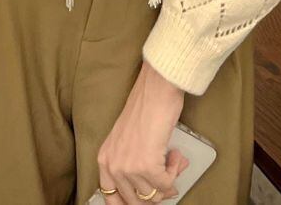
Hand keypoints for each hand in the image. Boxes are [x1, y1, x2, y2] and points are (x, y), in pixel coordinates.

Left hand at [97, 61, 189, 203]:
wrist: (156, 87)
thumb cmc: (146, 105)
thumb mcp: (127, 139)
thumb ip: (132, 165)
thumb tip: (153, 191)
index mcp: (105, 159)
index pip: (112, 200)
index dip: (131, 203)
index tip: (147, 198)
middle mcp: (113, 165)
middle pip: (136, 203)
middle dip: (156, 193)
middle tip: (167, 178)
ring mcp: (129, 167)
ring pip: (154, 195)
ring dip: (168, 178)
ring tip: (172, 158)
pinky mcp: (147, 165)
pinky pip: (166, 184)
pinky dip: (175, 171)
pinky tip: (175, 154)